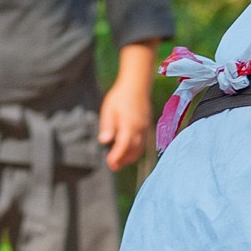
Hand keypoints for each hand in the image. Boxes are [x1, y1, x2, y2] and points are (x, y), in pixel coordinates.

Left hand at [99, 42, 157, 171]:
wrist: (137, 85)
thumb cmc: (120, 96)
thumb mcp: (109, 110)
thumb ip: (107, 126)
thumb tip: (104, 141)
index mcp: (129, 125)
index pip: (123, 146)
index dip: (117, 156)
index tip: (109, 163)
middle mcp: (140, 129)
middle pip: (133, 151)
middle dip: (124, 160)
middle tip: (113, 166)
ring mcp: (145, 128)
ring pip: (140, 148)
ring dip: (130, 157)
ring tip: (119, 162)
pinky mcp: (147, 126)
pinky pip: (143, 143)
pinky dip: (135, 151)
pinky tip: (127, 151)